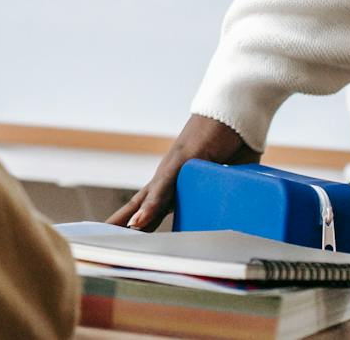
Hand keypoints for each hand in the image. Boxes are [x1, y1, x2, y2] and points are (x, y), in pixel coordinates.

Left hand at [106, 113, 258, 230]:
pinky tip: (137, 222)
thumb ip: (229, 193)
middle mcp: (173, 175)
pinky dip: (150, 207)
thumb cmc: (236, 138)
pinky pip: (163, 188)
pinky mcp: (183, 159)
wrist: (238, 107)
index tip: (126, 240)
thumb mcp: (231, 177)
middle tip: (103, 241)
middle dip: (124, 224)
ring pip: (147, 199)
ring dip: (131, 220)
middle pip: (143, 204)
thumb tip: (246, 217)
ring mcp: (175, 167)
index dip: (144, 223)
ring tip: (114, 238)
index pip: (157, 207)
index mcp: (183, 181)